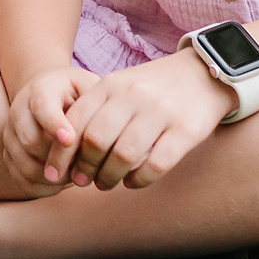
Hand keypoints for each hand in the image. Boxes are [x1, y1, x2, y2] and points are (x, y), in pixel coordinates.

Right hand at [3, 63, 98, 190]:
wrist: (49, 95)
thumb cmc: (76, 94)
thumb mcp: (87, 87)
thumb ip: (94, 102)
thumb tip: (101, 130)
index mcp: (39, 90)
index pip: (41, 107)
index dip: (54, 125)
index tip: (71, 139)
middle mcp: (18, 112)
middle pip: (31, 141)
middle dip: (61, 158)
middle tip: (85, 164)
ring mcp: (11, 135)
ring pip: (27, 166)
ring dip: (56, 177)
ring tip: (77, 173)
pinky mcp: (9, 156)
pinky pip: (24, 182)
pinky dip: (46, 188)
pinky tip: (64, 182)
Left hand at [56, 49, 236, 190]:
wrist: (204, 73)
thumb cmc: (153, 87)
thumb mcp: (120, 87)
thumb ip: (95, 111)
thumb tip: (67, 151)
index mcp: (111, 84)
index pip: (75, 122)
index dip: (61, 152)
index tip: (54, 173)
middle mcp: (133, 96)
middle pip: (96, 140)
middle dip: (84, 168)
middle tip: (82, 182)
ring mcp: (160, 112)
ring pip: (124, 156)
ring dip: (109, 178)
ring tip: (106, 184)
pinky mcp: (185, 131)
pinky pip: (156, 164)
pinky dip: (140, 180)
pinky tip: (133, 182)